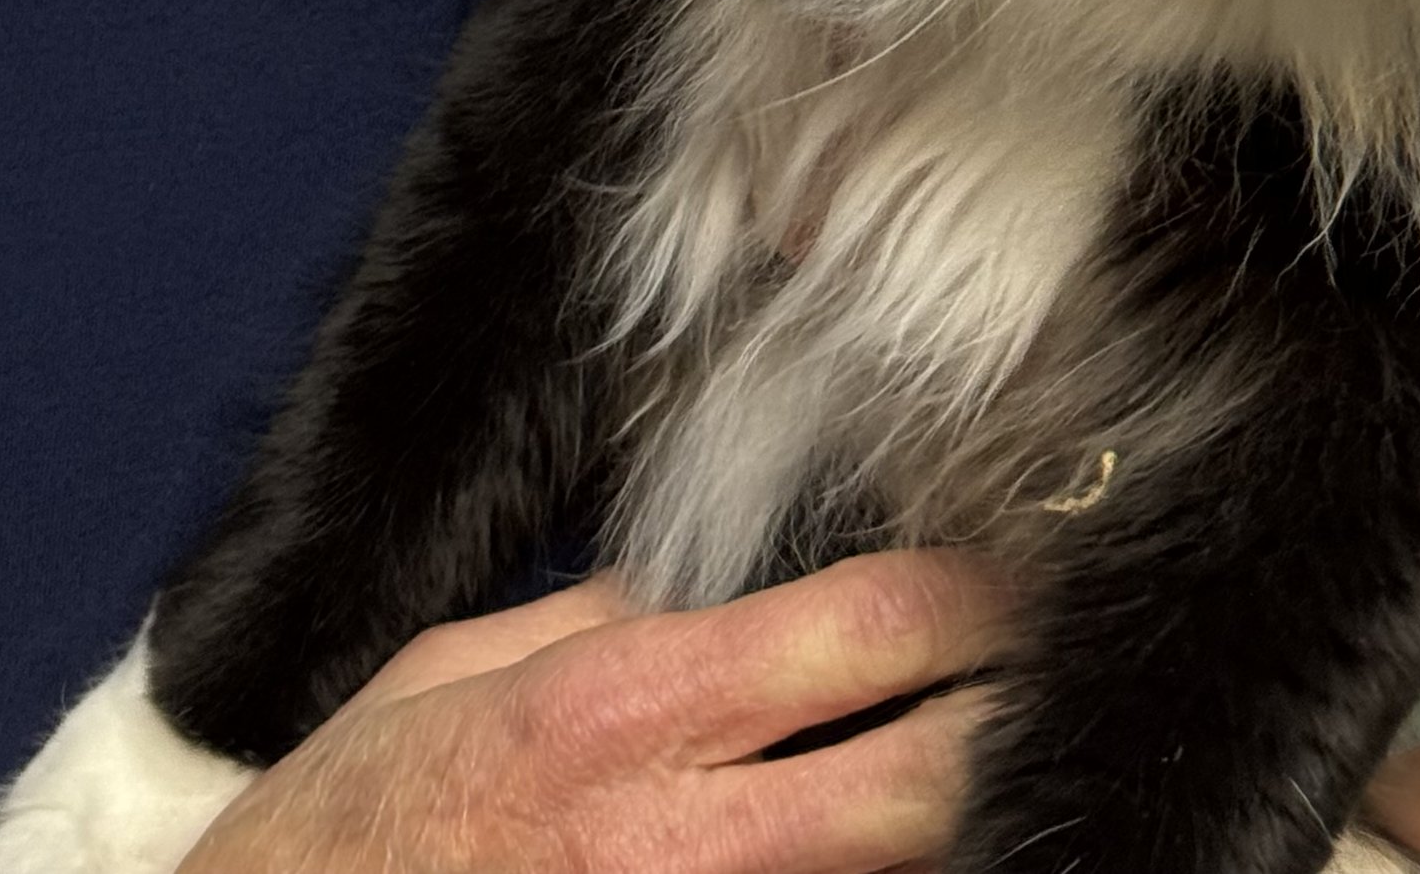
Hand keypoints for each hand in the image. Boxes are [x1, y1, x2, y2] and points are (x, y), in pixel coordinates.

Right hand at [176, 548, 1008, 873]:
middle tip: (1066, 673)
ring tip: (1001, 759)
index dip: (968, 601)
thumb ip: (603, 623)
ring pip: (890, 871)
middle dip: (1009, 718)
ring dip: (953, 818)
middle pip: (922, 781)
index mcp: (622, 713)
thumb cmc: (354, 826)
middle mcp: (678, 842)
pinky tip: (899, 840)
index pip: (858, 637)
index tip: (1021, 574)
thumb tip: (711, 589)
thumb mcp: (464, 672)